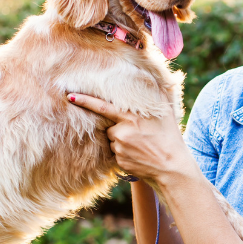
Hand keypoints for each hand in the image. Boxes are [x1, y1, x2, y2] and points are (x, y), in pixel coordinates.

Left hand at [66, 93, 191, 184]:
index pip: (103, 107)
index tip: (69, 96)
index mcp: (132, 117)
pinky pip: (116, 153)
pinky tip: (138, 154)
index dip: (85, 101)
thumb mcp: (166, 112)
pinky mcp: (119, 160)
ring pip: (112, 139)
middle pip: (109, 126)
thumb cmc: (170, 137)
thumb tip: (149, 75)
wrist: (173, 168)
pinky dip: (124, 152)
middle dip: (119, 127)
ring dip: (122, 140)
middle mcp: (123, 131)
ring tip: (141, 145)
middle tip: (139, 134)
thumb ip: (156, 94)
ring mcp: (120, 147)